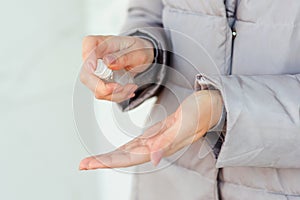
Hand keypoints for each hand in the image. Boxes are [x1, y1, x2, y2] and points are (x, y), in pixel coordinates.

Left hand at [79, 90, 222, 169]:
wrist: (212, 105)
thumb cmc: (202, 111)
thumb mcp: (187, 123)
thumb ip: (169, 142)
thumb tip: (153, 159)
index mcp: (161, 145)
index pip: (129, 157)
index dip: (108, 161)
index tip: (89, 164)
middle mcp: (156, 146)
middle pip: (125, 157)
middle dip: (103, 161)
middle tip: (83, 165)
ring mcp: (157, 140)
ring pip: (129, 151)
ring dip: (110, 156)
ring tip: (93, 160)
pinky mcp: (158, 133)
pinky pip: (136, 143)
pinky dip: (123, 148)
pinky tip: (116, 150)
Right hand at [80, 35, 153, 102]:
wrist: (139, 57)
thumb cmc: (136, 49)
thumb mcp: (137, 51)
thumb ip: (123, 57)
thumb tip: (108, 62)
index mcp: (101, 42)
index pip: (89, 46)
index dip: (88, 59)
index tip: (93, 68)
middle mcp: (94, 57)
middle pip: (86, 75)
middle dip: (102, 87)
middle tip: (119, 87)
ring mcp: (95, 72)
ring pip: (96, 89)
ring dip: (115, 94)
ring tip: (130, 87)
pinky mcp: (99, 83)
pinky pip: (104, 95)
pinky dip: (118, 96)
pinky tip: (127, 89)